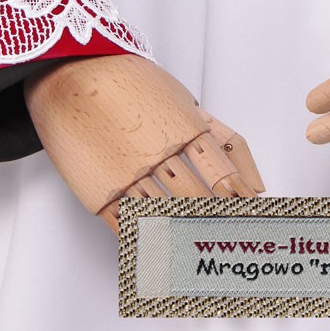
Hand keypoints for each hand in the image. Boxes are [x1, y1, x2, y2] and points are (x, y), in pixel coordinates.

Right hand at [24, 53, 263, 233]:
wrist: (71, 72)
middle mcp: (158, 151)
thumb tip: (258, 185)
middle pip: (199, 202)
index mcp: (184, 126)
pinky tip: (165, 256)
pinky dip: (149, 245)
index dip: (242, 207)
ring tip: (207, 258)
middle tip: (235, 250)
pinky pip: (128, 226)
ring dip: (189, 241)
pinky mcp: (98, 189)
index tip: (254, 227)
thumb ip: (225, 139)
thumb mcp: (186, 100)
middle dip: (220, 230)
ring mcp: (127, 172)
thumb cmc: (132, 83)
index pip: (224, 177)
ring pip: (166, 217)